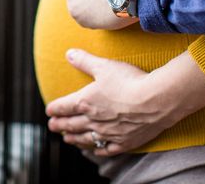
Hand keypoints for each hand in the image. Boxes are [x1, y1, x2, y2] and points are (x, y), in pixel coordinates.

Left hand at [46, 49, 204, 156]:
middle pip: (71, 125)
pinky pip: (106, 149)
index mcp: (85, 102)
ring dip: (74, 139)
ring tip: (67, 139)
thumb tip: (69, 54)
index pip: (63, 107)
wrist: (156, 100)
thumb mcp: (104, 66)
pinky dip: (98, 149)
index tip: (48, 111)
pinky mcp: (124, 142)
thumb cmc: (129, 81)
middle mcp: (93, 121)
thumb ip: (84, 61)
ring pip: (86, 139)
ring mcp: (108, 134)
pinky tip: (95, 150)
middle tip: (52, 127)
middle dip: (60, 125)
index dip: (54, 109)